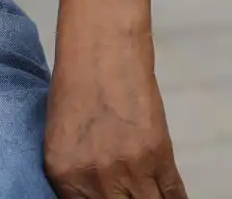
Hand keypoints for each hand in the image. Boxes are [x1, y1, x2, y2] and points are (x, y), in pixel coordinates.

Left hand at [44, 31, 183, 196]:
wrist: (102, 48)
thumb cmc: (75, 88)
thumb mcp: (59, 140)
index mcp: (64, 176)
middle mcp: (96, 179)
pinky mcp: (159, 153)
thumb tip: (93, 195)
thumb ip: (74, 177)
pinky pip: (171, 192)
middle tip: (128, 196)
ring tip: (147, 195)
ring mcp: (130, 167)